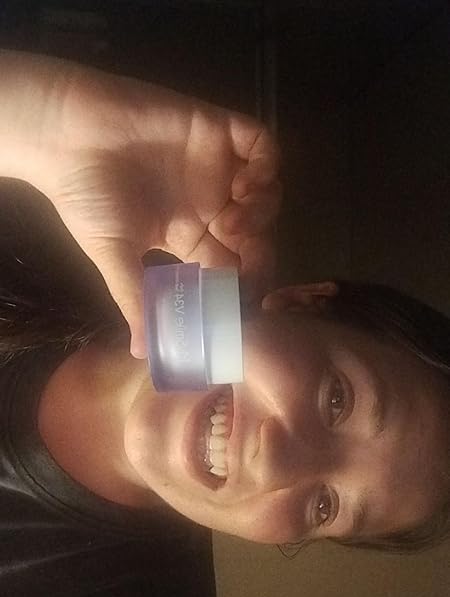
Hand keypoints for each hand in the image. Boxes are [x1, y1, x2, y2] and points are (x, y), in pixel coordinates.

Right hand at [30, 59, 280, 355]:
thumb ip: (137, 302)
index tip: (246, 301)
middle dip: (261, 251)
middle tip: (249, 260)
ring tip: (235, 220)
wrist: (68, 135)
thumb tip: (142, 355)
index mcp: (189, 238)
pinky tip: (244, 185)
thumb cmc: (87, 198)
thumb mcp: (114, 257)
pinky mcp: (219, 130)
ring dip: (263, 212)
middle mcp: (209, 206)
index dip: (243, 284)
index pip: (231, 267)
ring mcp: (218, 168)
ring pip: (266, 193)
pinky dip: (265, 168)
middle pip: (257, 233)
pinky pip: (264, 146)